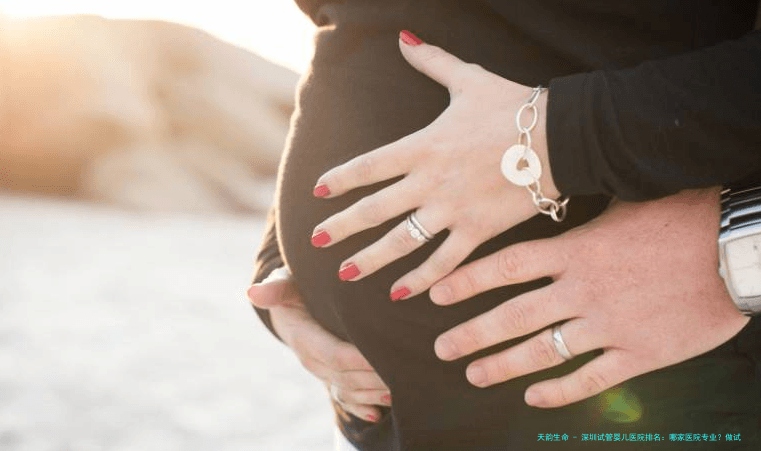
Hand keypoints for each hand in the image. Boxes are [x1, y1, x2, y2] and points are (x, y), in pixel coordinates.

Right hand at [247, 268, 390, 421]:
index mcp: (303, 339)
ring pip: (348, 389)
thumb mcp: (285, 284)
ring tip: (401, 387)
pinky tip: (377, 413)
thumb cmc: (294, 287)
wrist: (289, 307)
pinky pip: (344, 397)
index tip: (386, 353)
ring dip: (374, 393)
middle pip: (346, 376)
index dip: (361, 358)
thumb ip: (275, 288)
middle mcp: (312, 361)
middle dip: (375, 377)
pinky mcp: (330, 377)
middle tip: (406, 370)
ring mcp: (321, 372)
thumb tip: (252, 292)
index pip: (335, 354)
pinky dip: (361, 407)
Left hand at [309, 30, 559, 300]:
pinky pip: (444, 261)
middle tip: (315, 241)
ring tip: (345, 273)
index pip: (369, 166)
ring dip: (371, 259)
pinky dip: (422, 280)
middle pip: (375, 209)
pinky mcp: (478, 230)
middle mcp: (431, 181)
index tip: (318, 192)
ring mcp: (453, 209)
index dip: (340, 179)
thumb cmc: (514, 107)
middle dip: (342, 226)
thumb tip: (404, 37)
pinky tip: (400, 294)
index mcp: (423, 146)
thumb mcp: (469, 79)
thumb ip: (432, 61)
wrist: (560, 138)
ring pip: (402, 241)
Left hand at [429, 188, 748, 407]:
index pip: (506, 267)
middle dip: (472, 333)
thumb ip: (586, 210)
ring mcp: (609, 325)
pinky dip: (560, 391)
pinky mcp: (640, 353)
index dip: (466, 282)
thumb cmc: (684, 216)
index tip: (436, 294)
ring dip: (503, 365)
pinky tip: (534, 398)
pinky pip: (591, 378)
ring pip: (543, 351)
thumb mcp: (626, 201)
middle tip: (441, 348)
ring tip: (473, 374)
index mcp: (576, 251)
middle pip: (513, 316)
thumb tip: (555, 193)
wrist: (737, 248)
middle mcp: (583, 290)